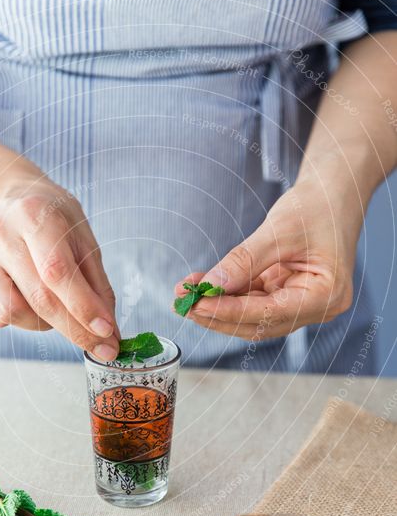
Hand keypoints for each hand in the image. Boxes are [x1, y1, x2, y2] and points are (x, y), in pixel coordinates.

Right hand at [0, 177, 119, 358]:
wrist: (6, 199)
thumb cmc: (52, 220)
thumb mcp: (83, 237)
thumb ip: (96, 283)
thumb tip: (107, 331)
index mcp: (33, 215)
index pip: (57, 271)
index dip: (83, 307)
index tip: (107, 333)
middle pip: (38, 297)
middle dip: (74, 329)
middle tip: (101, 346)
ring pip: (11, 312)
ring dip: (43, 324)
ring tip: (56, 305)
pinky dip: (21, 319)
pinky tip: (30, 298)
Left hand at [173, 181, 362, 339]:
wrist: (333, 192)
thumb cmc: (318, 205)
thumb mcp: (280, 230)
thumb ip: (245, 261)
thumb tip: (212, 284)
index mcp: (326, 296)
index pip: (270, 313)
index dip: (231, 311)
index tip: (198, 303)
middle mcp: (316, 307)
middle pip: (259, 323)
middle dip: (218, 314)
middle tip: (182, 303)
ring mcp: (300, 303)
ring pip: (252, 315)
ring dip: (218, 305)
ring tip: (185, 292)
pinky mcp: (286, 294)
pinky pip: (252, 300)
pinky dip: (227, 293)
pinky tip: (202, 284)